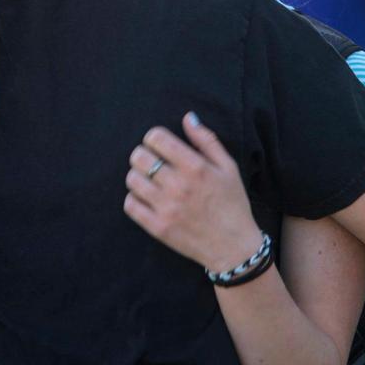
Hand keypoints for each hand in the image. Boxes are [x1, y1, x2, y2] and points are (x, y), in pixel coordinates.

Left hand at [124, 112, 263, 273]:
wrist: (234, 247)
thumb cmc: (232, 204)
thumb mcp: (228, 167)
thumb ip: (206, 140)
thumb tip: (188, 117)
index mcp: (196, 167)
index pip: (157, 138)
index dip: (154, 137)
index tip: (159, 145)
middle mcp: (179, 185)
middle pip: (139, 157)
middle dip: (142, 154)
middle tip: (151, 161)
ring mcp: (166, 208)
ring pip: (132, 179)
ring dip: (137, 176)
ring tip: (149, 180)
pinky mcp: (158, 227)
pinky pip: (130, 205)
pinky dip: (134, 198)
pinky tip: (146, 198)